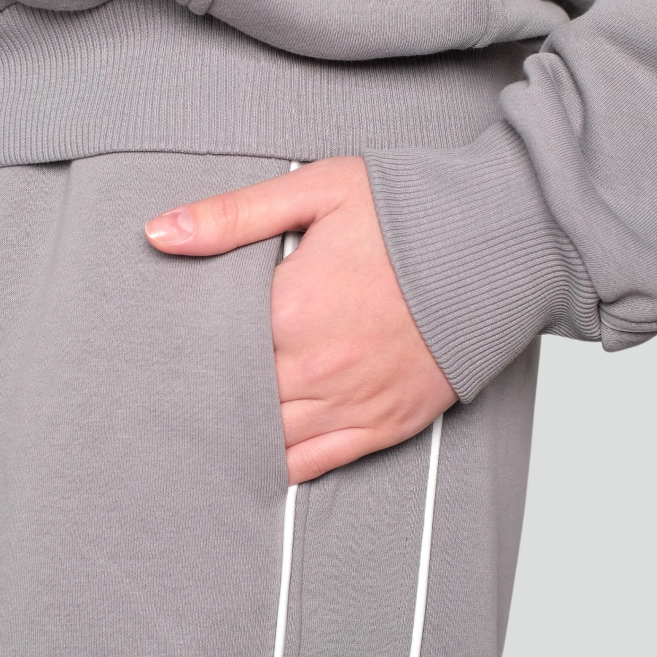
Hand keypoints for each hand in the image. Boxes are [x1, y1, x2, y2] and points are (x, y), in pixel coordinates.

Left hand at [145, 156, 456, 483]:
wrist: (497, 245)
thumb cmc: (410, 214)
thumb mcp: (318, 192)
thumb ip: (234, 216)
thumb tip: (159, 233)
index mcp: (291, 310)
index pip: (209, 349)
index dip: (184, 353)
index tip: (159, 354)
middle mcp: (316, 368)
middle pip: (233, 400)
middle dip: (202, 398)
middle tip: (168, 399)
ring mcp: (352, 402)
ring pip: (268, 439)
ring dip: (235, 435)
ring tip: (203, 431)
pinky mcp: (385, 423)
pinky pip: (317, 463)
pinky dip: (282, 465)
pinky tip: (257, 458)